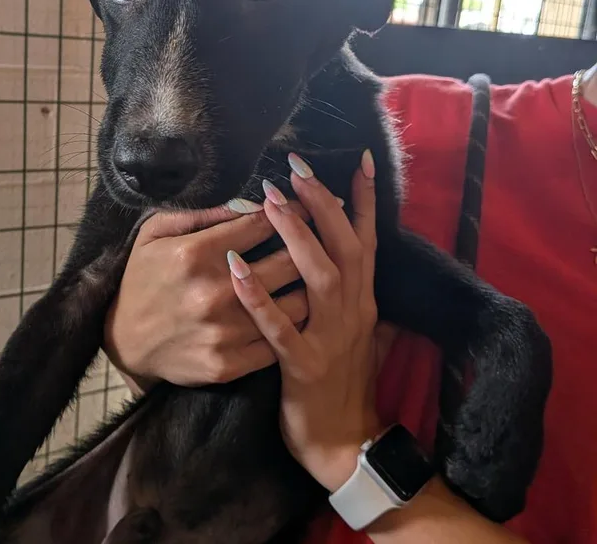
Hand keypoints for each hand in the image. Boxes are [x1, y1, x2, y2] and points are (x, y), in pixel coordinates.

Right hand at [104, 201, 310, 389]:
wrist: (124, 341)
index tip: (308, 203)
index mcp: (196, 254)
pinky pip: (280, 341)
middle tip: (325, 233)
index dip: (291, 209)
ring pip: (295, 304)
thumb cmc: (143, 277)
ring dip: (312, 285)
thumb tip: (251, 201)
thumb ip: (203, 213)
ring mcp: (224, 332)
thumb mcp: (157, 231)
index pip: (263, 223)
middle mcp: (214, 293)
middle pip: (289, 261)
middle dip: (311, 243)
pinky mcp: (229, 364)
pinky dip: (295, 323)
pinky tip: (302, 309)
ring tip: (322, 271)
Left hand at [229, 151, 395, 491]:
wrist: (344, 443)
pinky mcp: (304, 365)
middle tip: (298, 168)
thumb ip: (361, 295)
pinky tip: (237, 268)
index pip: (366, 240)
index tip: (358, 160)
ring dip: (295, 237)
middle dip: (322, 204)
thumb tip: (364, 259)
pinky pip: (279, 327)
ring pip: (319, 277)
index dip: (363, 200)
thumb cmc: (344, 381)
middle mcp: (353, 312)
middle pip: (343, 247)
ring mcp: (331, 338)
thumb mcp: (363, 334)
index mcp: (363, 301)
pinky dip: (258, 296)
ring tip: (270, 201)